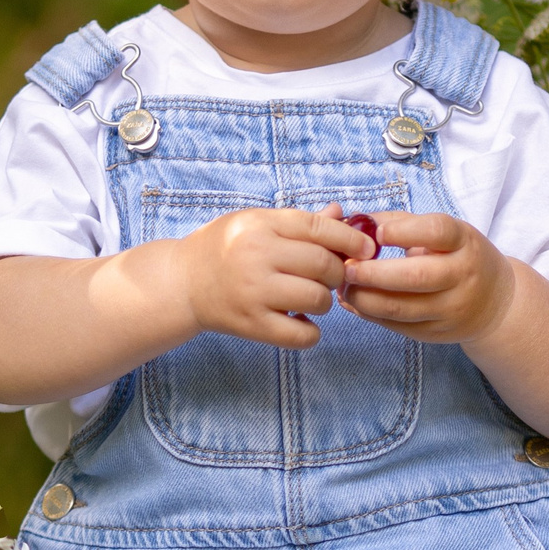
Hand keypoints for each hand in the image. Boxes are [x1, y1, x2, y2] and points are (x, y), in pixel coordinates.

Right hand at [174, 207, 374, 348]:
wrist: (181, 283)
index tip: (366, 250)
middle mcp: (257, 256)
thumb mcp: (255, 223)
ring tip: (310, 298)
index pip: (318, 228)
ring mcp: (254, 292)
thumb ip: (299, 222)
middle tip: (332, 278)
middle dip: (339, 274)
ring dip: (324, 302)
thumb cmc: (224, 248)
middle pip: (324, 265)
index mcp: (260, 225)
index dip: (351, 239)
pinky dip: (311, 332)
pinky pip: (302, 335)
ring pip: (318, 299)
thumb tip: (342, 214)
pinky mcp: (251, 325)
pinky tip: (299, 322)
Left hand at [339, 213, 517, 344]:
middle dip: (373, 273)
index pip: (437, 232)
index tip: (376, 233)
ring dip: (364, 298)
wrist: (495, 303)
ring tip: (343, 286)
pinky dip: (369, 314)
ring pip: (401, 308)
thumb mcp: (445, 233)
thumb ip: (402, 223)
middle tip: (346, 268)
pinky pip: (397, 326)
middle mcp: (462, 276)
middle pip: (415, 276)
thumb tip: (355, 221)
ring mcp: (450, 309)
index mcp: (464, 242)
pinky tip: (354, 301)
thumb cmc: (459, 257)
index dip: (403, 231)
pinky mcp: (436, 333)